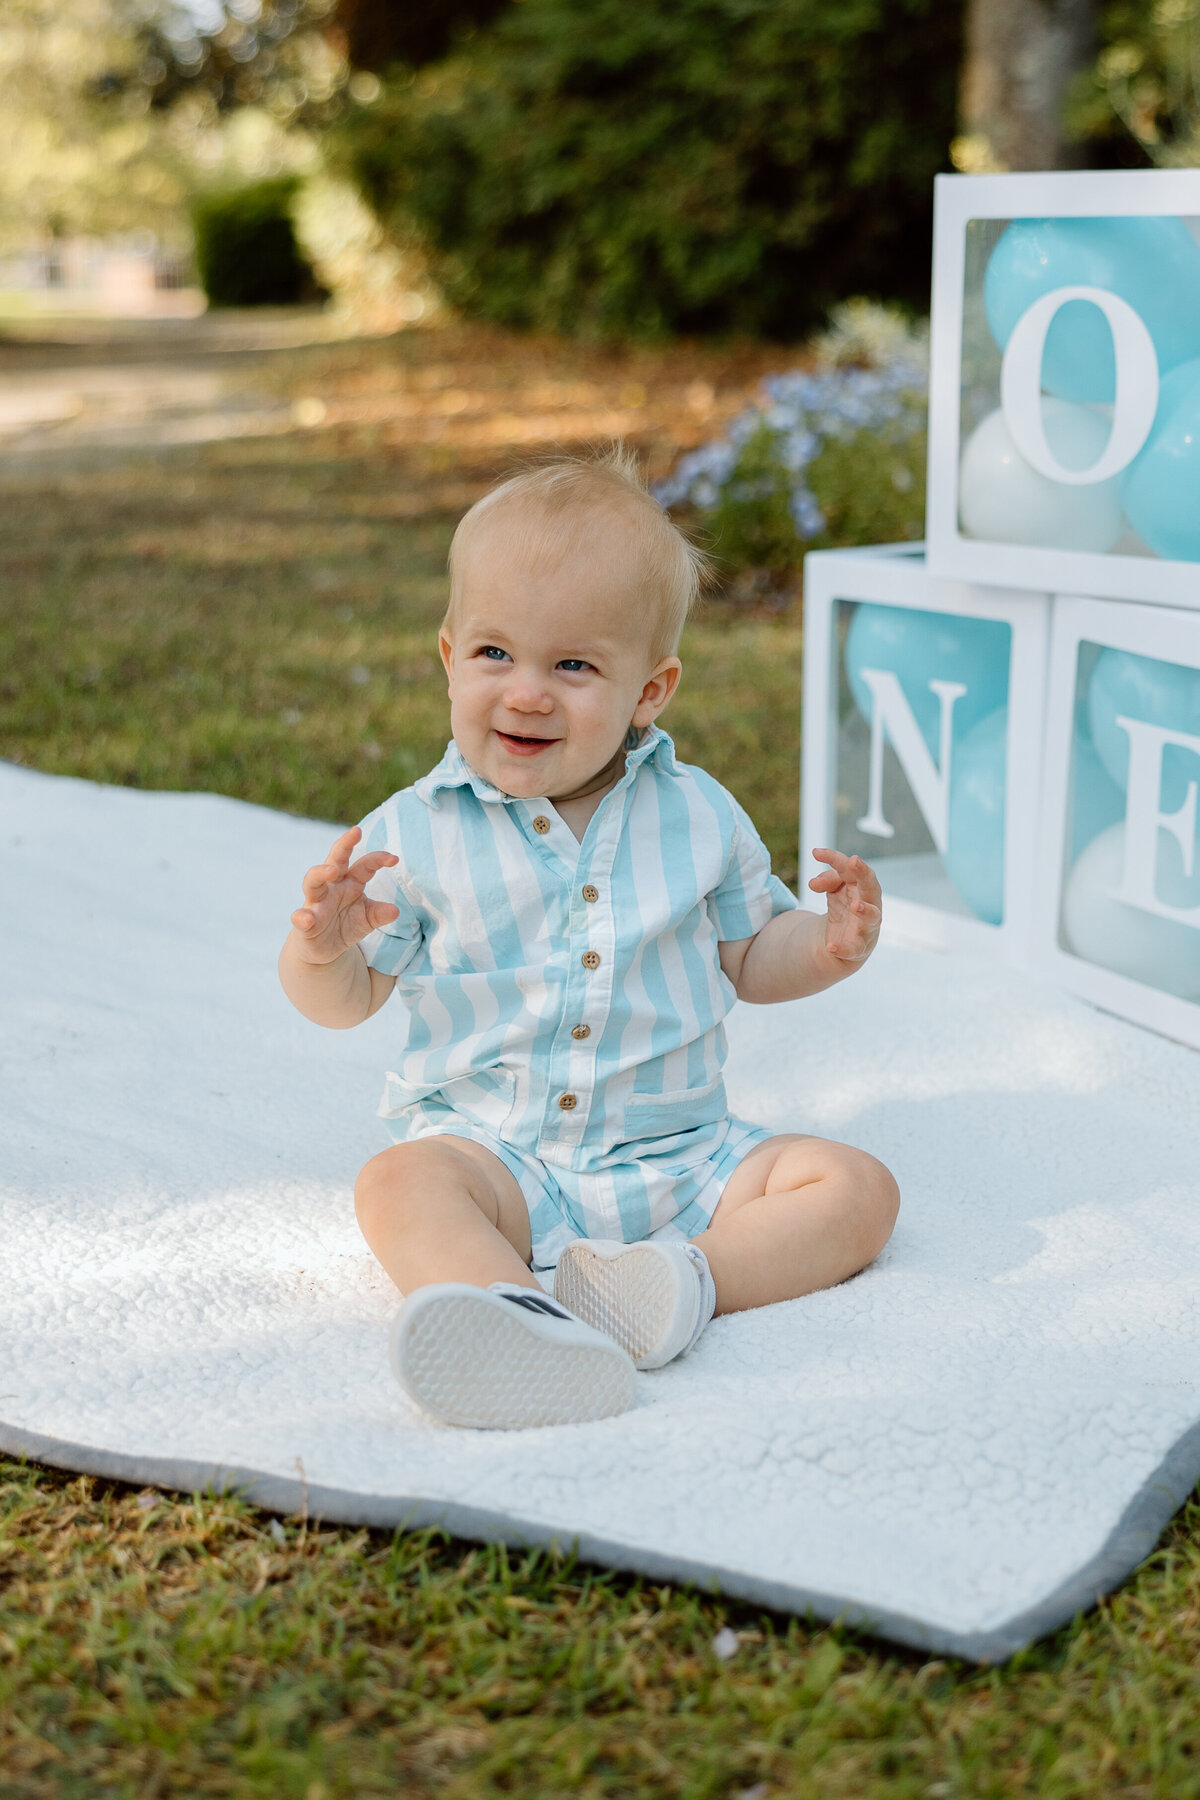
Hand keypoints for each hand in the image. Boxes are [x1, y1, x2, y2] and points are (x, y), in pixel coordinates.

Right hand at [290, 827, 399, 964]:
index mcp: (350, 883)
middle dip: (344, 845)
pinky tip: (306, 918)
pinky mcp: (305, 922)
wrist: (323, 948)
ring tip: (331, 871)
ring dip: (320, 873)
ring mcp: (316, 903)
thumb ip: (379, 913)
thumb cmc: (346, 925)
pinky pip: (300, 916)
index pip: (365, 866)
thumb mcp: (367, 919)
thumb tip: (395, 911)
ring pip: (313, 882)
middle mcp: (332, 887)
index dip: (378, 859)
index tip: (394, 858)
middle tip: (356, 832)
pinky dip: (301, 916)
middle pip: (335, 860)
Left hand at [808, 848, 881, 966]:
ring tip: (856, 906)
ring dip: (865, 911)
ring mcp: (867, 926)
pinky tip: (831, 947)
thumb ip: (827, 880)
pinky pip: (853, 949)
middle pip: (871, 886)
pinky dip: (843, 948)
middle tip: (854, 861)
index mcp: (863, 887)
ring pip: (872, 917)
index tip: (815, 852)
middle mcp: (870, 904)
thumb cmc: (845, 907)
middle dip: (864, 873)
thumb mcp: (835, 889)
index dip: (835, 858)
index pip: (852, 868)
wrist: (847, 940)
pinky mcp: (859, 948)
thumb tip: (814, 883)